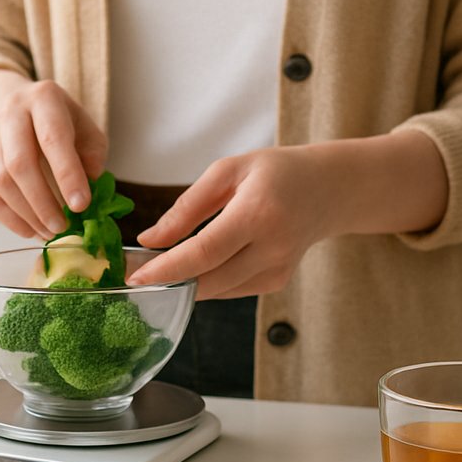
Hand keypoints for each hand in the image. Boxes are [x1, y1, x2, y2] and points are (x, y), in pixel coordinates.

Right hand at [0, 71, 106, 239]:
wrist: (13, 106)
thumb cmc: (57, 122)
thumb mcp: (85, 127)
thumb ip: (93, 155)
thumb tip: (90, 186)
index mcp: (43, 99)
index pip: (52, 138)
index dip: (67, 174)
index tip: (81, 205)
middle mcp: (10, 114)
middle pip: (19, 163)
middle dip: (42, 201)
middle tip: (62, 227)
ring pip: (0, 182)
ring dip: (27, 214)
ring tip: (50, 232)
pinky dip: (9, 219)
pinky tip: (29, 230)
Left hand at [126, 133, 447, 298]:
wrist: (328, 190)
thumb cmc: (274, 173)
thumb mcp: (227, 171)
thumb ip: (186, 208)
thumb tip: (149, 241)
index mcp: (258, 213)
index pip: (204, 252)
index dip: (166, 268)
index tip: (134, 275)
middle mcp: (272, 247)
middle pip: (209, 280)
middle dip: (168, 280)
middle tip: (135, 272)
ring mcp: (277, 270)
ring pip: (217, 290)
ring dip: (185, 282)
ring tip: (160, 265)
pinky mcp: (276, 282)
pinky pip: (230, 289)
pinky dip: (208, 280)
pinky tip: (199, 264)